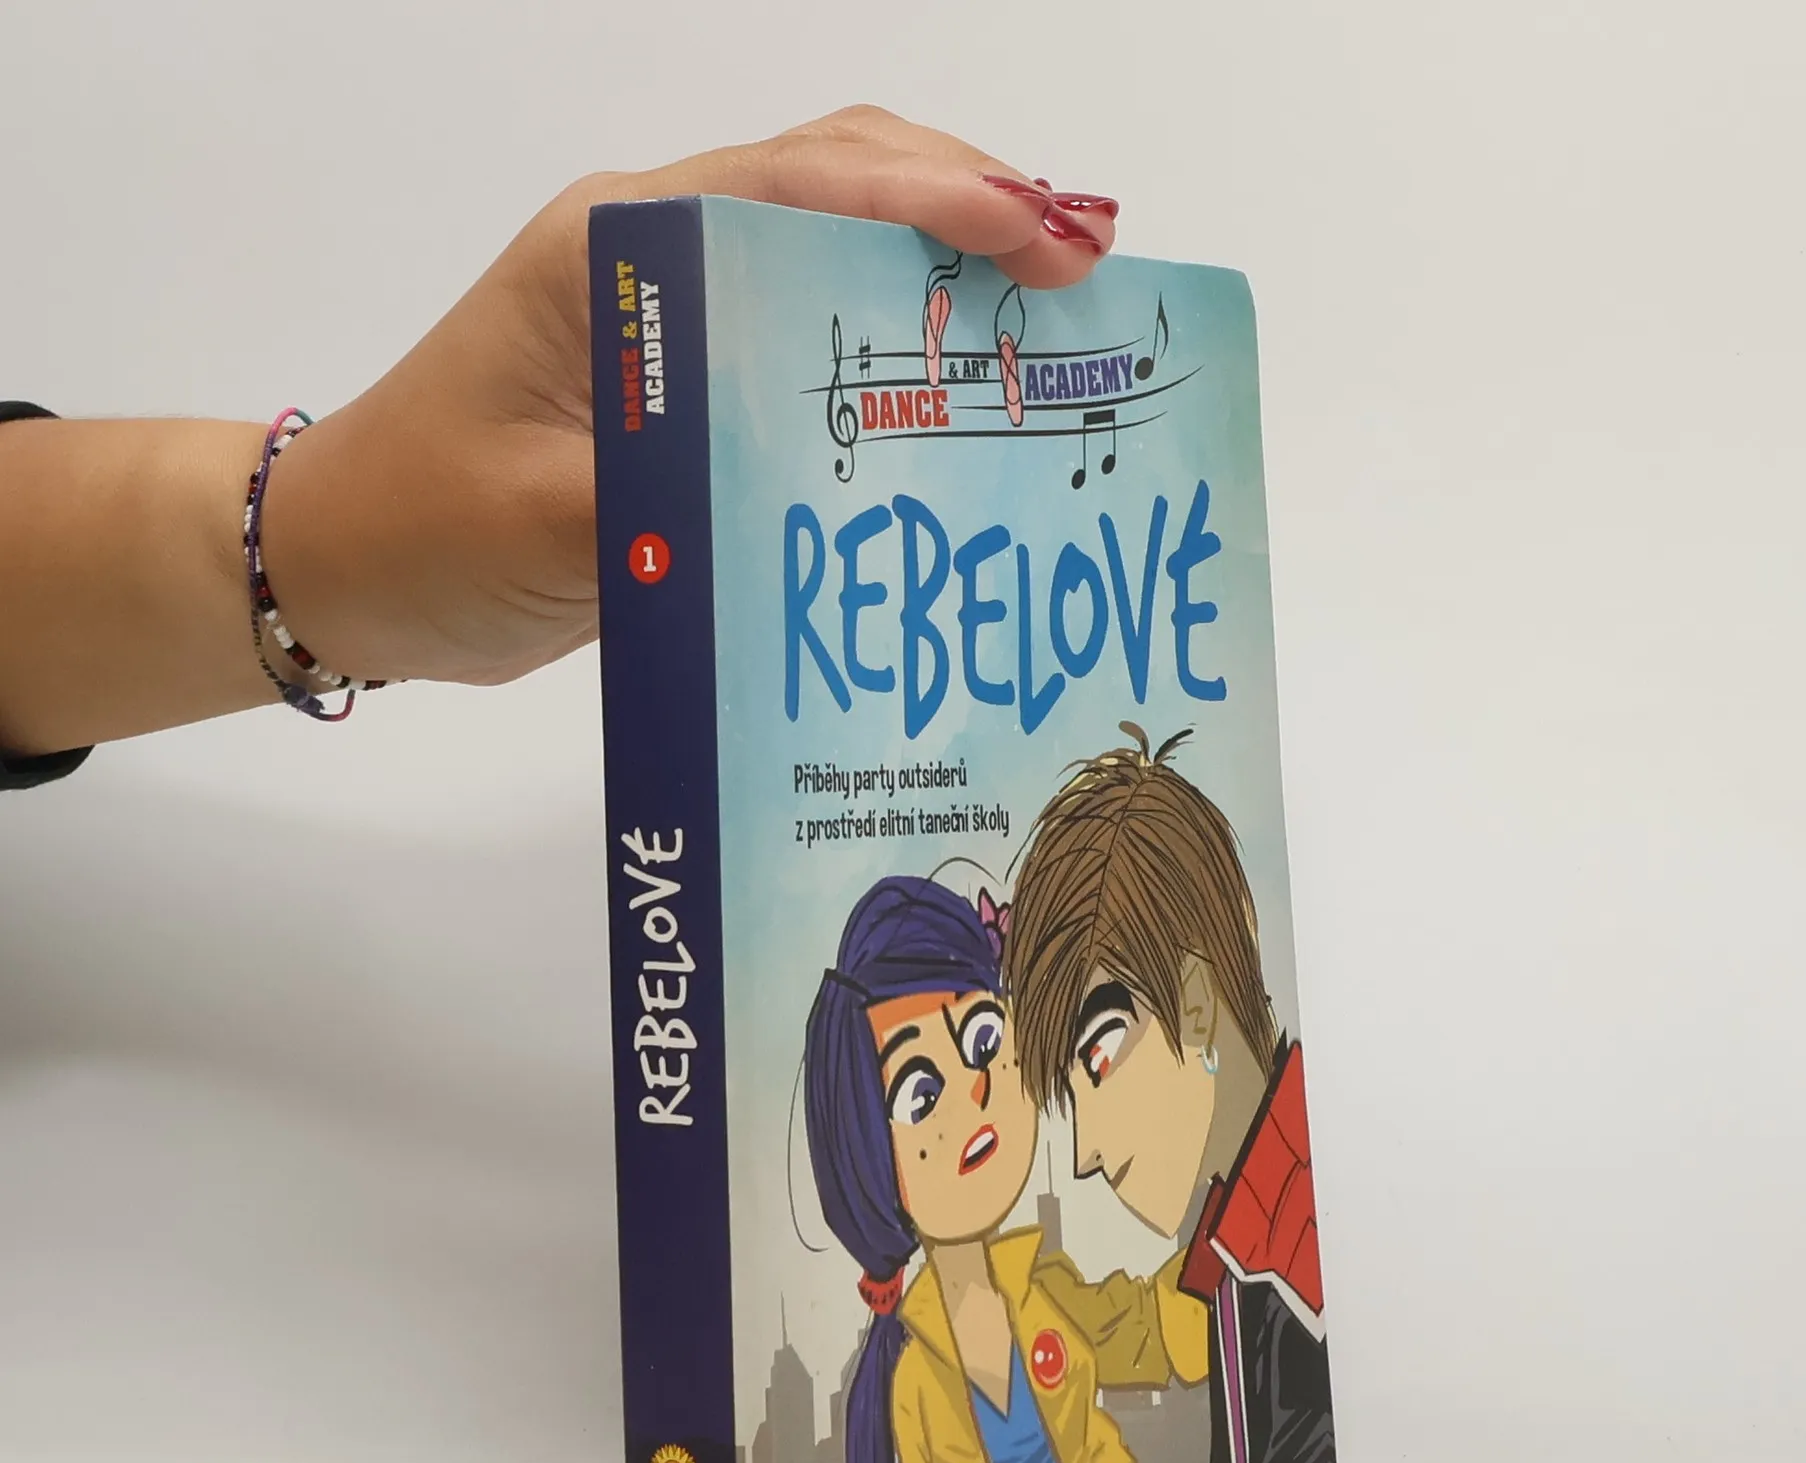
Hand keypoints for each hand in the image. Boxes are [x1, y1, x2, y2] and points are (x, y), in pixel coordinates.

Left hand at [268, 107, 1119, 689]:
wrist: (351, 568)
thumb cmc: (421, 526)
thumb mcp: (543, 523)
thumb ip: (665, 503)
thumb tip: (794, 510)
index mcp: (616, 248)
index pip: (802, 184)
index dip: (936, 201)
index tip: (1044, 247)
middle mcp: (658, 261)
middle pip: (843, 186)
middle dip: (972, 211)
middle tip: (1087, 277)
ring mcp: (679, 321)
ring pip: (839, 255)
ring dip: (946, 272)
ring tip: (1057, 322)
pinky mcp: (694, 393)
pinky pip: (816, 345)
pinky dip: (900, 352)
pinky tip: (967, 401)